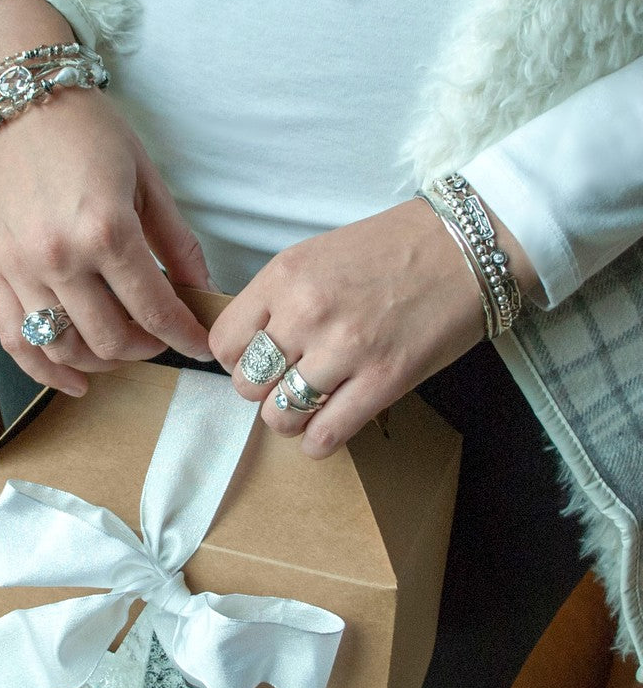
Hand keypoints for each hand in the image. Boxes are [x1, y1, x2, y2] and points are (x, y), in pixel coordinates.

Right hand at [0, 87, 214, 395]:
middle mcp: (60, 258)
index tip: (203, 346)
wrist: (17, 100)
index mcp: (107, 230)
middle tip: (164, 337)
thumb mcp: (148, 179)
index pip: (155, 309)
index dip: (186, 336)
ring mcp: (20, 269)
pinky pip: (16, 341)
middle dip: (149, 349)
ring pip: (66, 349)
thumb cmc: (89, 132)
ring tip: (126, 349)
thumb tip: (203, 290)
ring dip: (106, 362)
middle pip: (113, 339)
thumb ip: (178, 242)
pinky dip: (46, 371)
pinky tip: (75, 383)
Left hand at [208, 198, 494, 457]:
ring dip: (290, 418)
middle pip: (247, 385)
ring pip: (279, 417)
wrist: (464, 247)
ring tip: (310, 403)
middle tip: (286, 381)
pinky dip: (319, 440)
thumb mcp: (316, 256)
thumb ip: (279, 299)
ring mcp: (345, 349)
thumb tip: (254, 346)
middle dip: (263, 390)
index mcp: (285, 276)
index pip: (225, 343)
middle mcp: (307, 313)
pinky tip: (330, 423)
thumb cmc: (391, 248)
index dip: (238, 359)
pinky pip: (324, 437)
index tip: (259, 359)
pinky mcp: (383, 381)